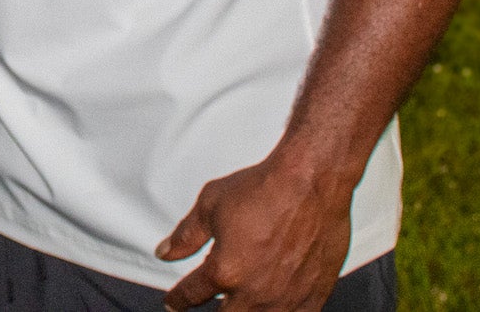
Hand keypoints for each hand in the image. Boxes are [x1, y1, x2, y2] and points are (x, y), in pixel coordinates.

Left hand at [155, 148, 353, 311]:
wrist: (310, 182)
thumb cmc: (266, 188)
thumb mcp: (210, 205)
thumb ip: (186, 235)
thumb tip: (166, 251)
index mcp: (225, 270)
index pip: (192, 295)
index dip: (179, 300)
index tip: (175, 302)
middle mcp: (255, 291)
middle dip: (215, 310)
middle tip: (214, 299)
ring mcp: (285, 298)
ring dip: (246, 311)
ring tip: (242, 301)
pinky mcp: (312, 296)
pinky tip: (276, 306)